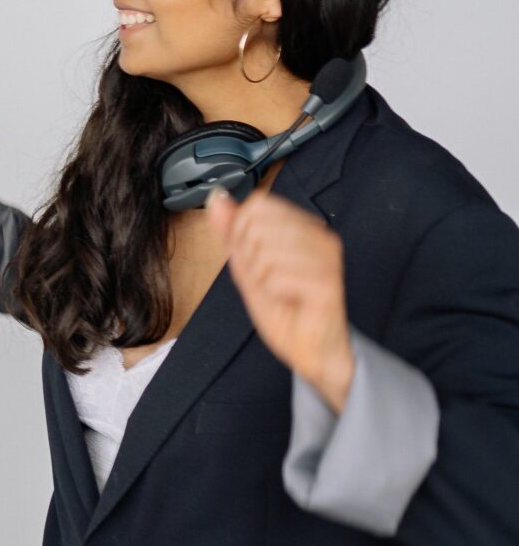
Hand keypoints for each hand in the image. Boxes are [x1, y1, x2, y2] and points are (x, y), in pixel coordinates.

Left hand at [208, 188, 354, 411]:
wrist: (309, 348)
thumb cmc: (284, 308)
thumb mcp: (246, 266)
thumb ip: (231, 231)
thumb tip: (217, 196)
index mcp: (303, 226)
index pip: (255, 206)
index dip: (242, 235)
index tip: (258, 261)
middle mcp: (321, 236)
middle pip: (257, 225)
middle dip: (249, 258)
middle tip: (269, 281)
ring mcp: (327, 258)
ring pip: (265, 251)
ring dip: (262, 278)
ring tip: (281, 292)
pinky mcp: (328, 282)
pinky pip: (277, 277)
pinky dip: (274, 293)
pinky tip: (291, 301)